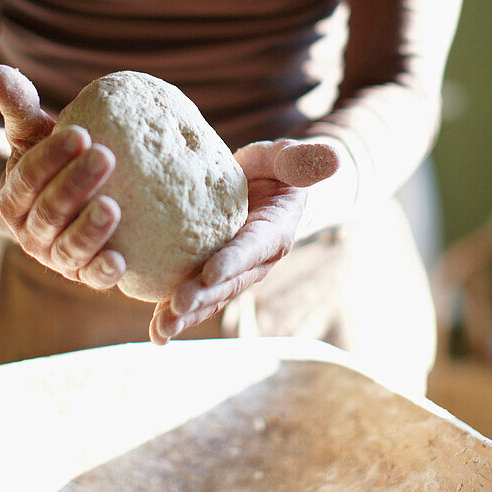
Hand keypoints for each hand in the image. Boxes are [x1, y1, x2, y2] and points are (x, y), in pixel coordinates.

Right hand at [0, 65, 125, 289]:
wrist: (55, 202)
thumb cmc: (49, 157)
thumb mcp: (32, 132)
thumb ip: (19, 106)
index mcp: (13, 196)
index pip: (28, 176)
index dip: (51, 157)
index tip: (80, 133)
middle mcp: (29, 231)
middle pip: (50, 210)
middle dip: (76, 184)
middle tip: (105, 157)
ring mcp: (55, 256)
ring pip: (67, 247)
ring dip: (89, 230)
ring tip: (112, 208)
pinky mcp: (82, 272)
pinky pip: (90, 276)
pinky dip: (103, 272)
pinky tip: (122, 261)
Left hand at [149, 138, 340, 344]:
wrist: (266, 186)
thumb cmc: (277, 168)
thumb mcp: (287, 158)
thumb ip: (302, 160)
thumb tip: (335, 159)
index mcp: (274, 232)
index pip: (253, 247)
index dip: (234, 260)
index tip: (210, 273)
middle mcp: (255, 259)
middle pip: (229, 282)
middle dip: (203, 297)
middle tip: (175, 308)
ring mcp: (234, 271)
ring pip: (211, 297)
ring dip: (186, 316)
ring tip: (160, 332)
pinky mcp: (212, 274)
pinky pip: (197, 296)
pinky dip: (176, 314)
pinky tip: (156, 334)